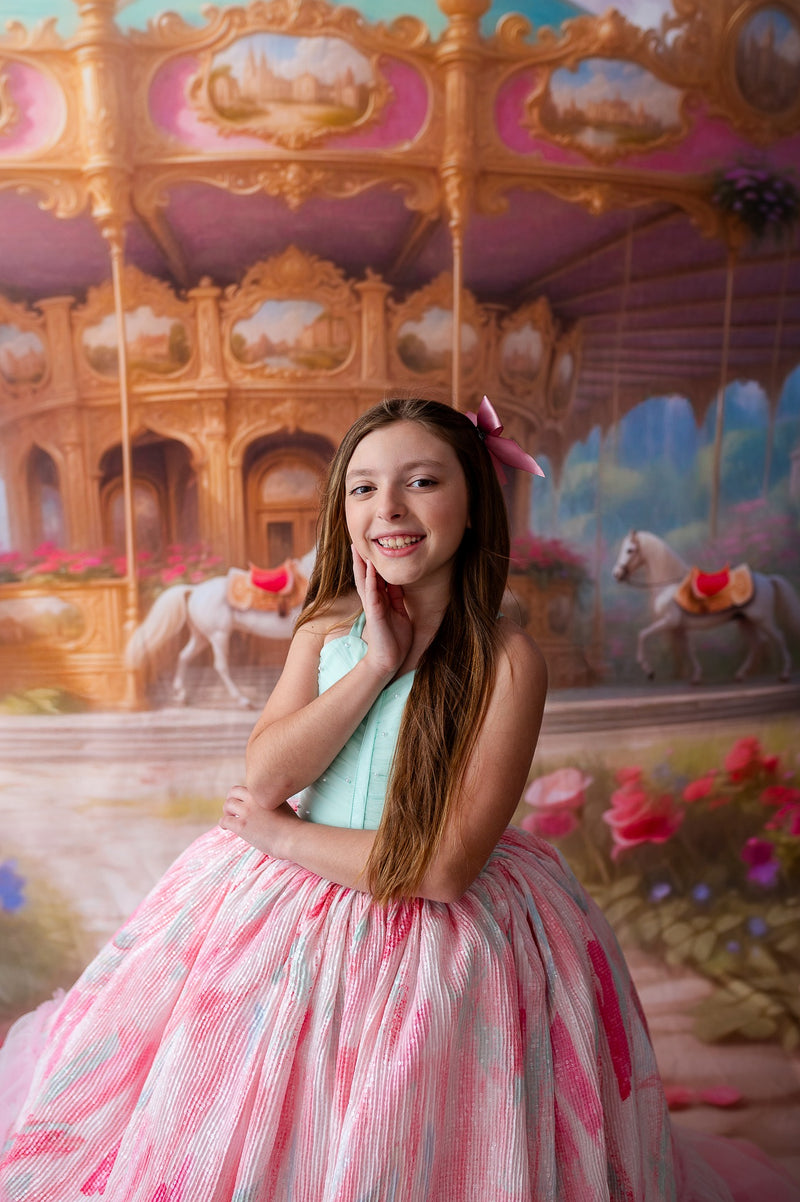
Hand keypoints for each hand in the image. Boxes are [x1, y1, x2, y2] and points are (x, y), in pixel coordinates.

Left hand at [220, 784, 297, 856]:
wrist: (292, 837)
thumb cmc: (291, 824)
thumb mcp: (282, 803)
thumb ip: (271, 798)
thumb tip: (267, 799)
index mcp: (263, 791)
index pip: (245, 787)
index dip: (241, 795)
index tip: (241, 802)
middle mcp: (253, 798)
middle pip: (233, 792)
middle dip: (231, 800)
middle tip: (232, 809)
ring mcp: (247, 811)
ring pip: (227, 805)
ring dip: (227, 812)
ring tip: (230, 818)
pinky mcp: (242, 825)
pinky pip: (225, 820)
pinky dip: (223, 823)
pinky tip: (226, 828)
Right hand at [351, 545, 412, 677]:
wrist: (389, 659)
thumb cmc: (395, 639)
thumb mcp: (400, 612)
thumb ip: (397, 598)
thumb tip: (397, 583)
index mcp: (380, 601)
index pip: (374, 578)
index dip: (372, 563)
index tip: (370, 548)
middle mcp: (373, 601)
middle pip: (365, 576)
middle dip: (361, 560)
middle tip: (356, 543)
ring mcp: (372, 607)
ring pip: (365, 582)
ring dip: (362, 565)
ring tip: (358, 550)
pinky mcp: (375, 613)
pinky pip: (372, 594)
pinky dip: (371, 580)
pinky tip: (370, 569)